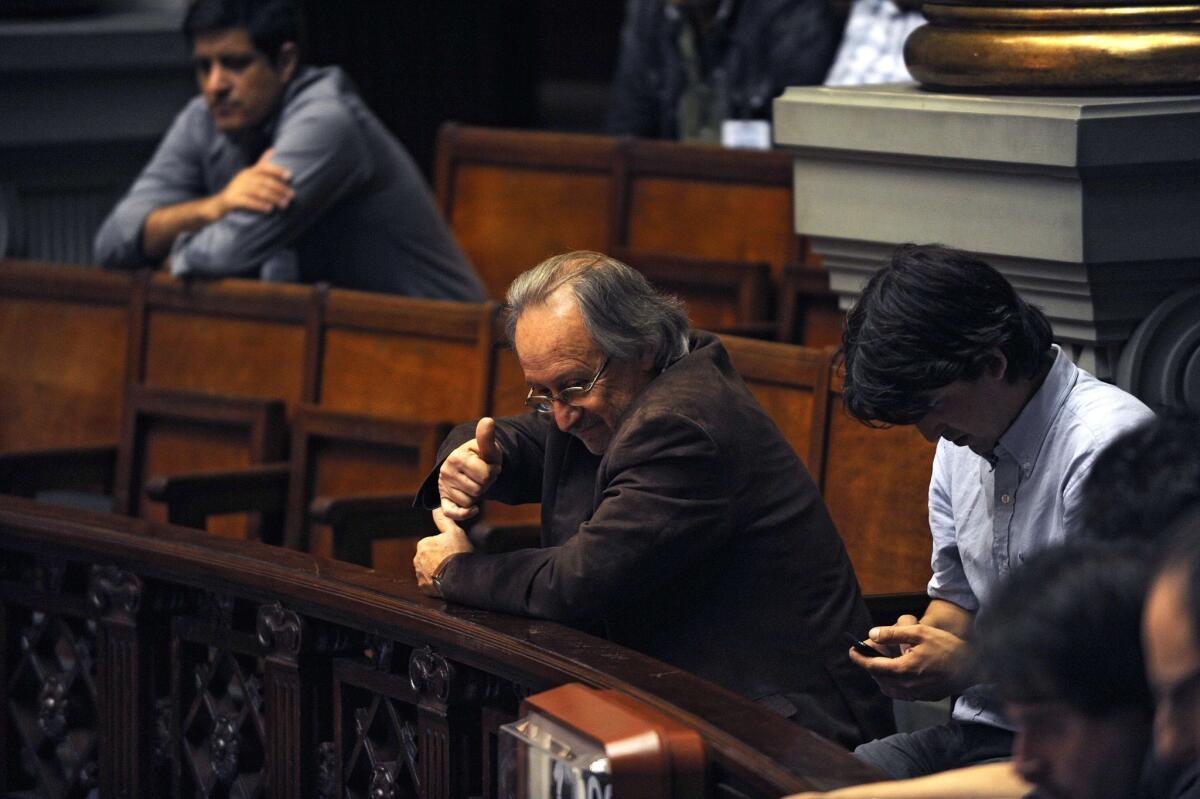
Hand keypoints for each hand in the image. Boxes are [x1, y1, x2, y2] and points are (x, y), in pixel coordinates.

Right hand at [212, 148, 293, 216]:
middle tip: (292, 196)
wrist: (219, 204)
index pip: (264, 168)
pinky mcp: (232, 199)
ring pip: (258, 192)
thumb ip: (261, 165)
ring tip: (284, 204)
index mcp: (249, 172)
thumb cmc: (240, 190)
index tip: (290, 176)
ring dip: (273, 198)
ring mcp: (237, 188)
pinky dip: (259, 205)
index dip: (277, 170)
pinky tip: (269, 209)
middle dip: (279, 188)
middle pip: (264, 181)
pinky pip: (248, 202)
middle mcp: (243, 178)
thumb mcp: (249, 176)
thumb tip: (273, 149)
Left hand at [413, 509, 473, 595]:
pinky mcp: (424, 587)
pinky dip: (437, 582)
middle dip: (439, 559)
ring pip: (428, 570)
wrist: (460, 578)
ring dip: (437, 570)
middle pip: (429, 557)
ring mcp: (420, 574)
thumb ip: (444, 520)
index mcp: (422, 544)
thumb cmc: (458, 553)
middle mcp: (417, 559)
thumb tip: (436, 508)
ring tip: (451, 571)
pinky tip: (447, 580)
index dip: (444, 546)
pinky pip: (429, 583)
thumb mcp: (454, 532)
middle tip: (453, 560)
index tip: (453, 550)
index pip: (432, 544)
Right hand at [437, 417, 501, 520]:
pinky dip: (465, 513)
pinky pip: (453, 513)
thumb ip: (487, 438)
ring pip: (470, 501)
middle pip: (478, 489)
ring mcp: (443, 487)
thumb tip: (488, 421)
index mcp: (456, 457)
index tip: (491, 466)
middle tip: (483, 476)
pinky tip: (474, 509)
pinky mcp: (443, 500)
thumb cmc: (482, 456)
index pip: (485, 475)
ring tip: (476, 483)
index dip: (493, 472)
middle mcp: (446, 472)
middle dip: (486, 484)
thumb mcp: (487, 448)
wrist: (470, 464)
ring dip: (478, 495)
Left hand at [849, 621, 972, 700]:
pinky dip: (894, 683)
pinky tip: (898, 671)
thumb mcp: (920, 632)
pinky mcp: (925, 697)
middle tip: (868, 652)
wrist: (974, 666)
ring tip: (882, 660)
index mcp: (904, 669)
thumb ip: (893, 633)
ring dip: (881, 675)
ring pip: (890, 687)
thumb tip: (872, 634)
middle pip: (879, 678)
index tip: (851, 650)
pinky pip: (902, 693)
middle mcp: (909, 686)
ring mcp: (917, 694)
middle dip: (870, 665)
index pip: (873, 667)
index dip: (860, 659)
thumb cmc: (947, 646)